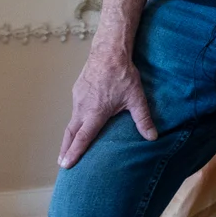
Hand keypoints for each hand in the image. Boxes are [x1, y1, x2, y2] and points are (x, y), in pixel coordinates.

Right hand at [57, 47, 156, 167]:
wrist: (108, 51)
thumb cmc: (122, 75)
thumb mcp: (136, 99)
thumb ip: (143, 119)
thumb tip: (153, 137)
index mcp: (95, 113)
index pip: (82, 138)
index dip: (74, 153)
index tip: (66, 165)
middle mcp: (82, 107)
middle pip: (70, 133)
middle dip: (65, 149)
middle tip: (62, 163)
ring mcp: (78, 98)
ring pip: (72, 121)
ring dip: (69, 135)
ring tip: (69, 146)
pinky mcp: (77, 90)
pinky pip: (74, 109)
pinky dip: (74, 121)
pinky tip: (79, 123)